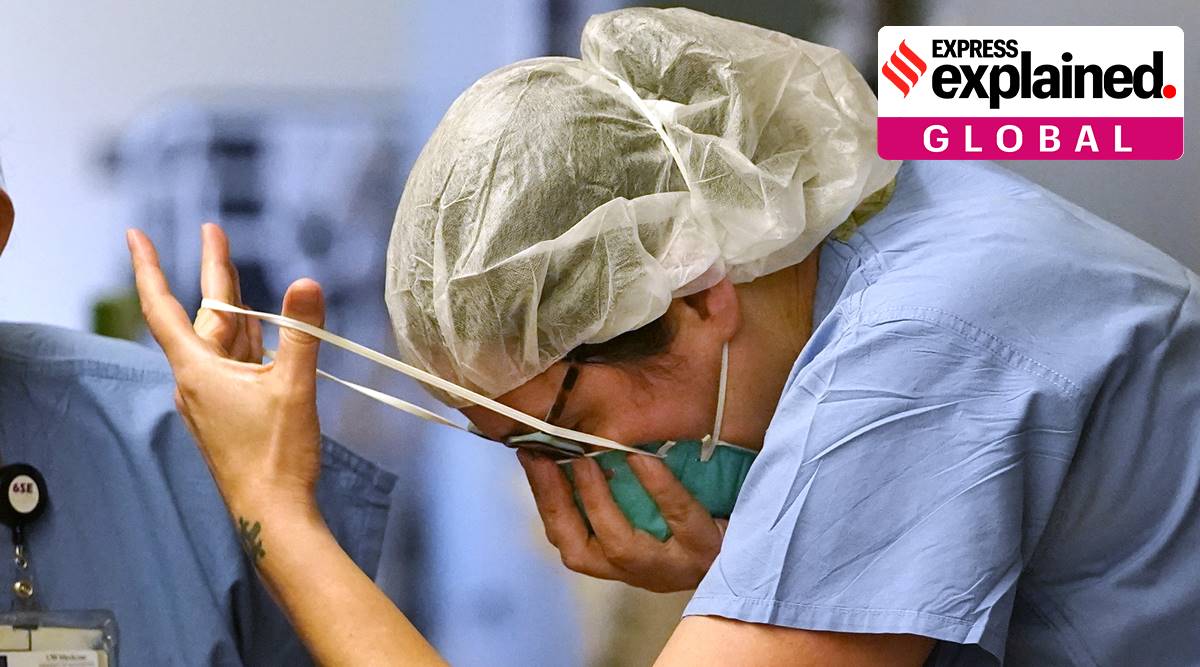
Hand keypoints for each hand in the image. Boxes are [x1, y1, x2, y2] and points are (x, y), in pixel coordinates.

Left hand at [127, 223, 324, 515]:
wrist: (273, 512)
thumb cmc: (276, 455)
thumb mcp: (293, 387)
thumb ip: (300, 333)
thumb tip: (307, 283)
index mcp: (198, 371)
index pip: (163, 308)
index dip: (148, 267)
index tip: (135, 234)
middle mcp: (197, 381)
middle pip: (204, 316)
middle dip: (213, 274)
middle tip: (214, 231)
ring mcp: (213, 398)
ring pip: (222, 340)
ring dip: (233, 307)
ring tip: (235, 271)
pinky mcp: (229, 412)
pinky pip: (235, 363)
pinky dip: (247, 340)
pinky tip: (261, 331)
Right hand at [518, 451, 725, 591]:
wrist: (756, 532)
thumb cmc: (695, 510)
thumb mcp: (648, 502)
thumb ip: (610, 479)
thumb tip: (569, 435)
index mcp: (617, 559)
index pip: (565, 535)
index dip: (543, 498)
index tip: (529, 454)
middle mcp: (638, 571)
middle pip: (580, 551)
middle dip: (557, 504)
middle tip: (544, 457)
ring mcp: (673, 566)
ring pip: (621, 545)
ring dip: (597, 500)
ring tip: (586, 457)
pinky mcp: (706, 551)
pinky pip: (678, 517)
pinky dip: (658, 487)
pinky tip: (643, 457)